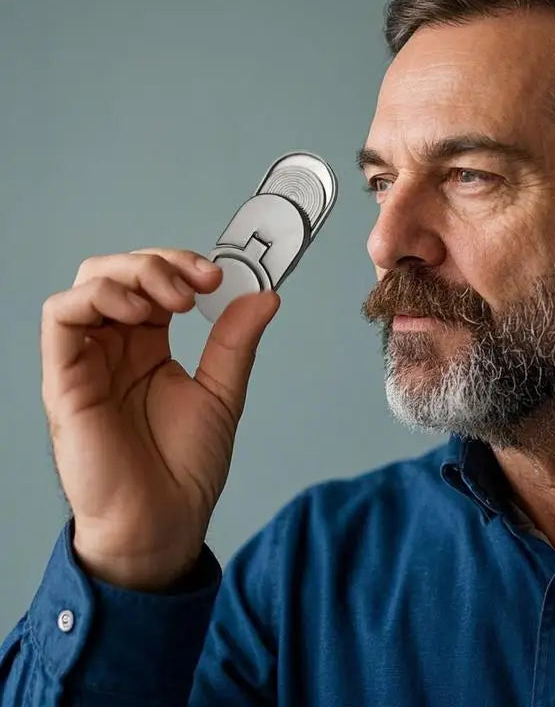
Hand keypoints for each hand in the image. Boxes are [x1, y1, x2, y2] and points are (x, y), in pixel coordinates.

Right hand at [40, 248, 279, 589]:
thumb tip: (264, 295)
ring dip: (134, 273)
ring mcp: (88, 360)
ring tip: (174, 301)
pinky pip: (60, 316)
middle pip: (118, 271)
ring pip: (88, 283)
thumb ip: (236, 341)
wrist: (164, 520)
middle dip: (160, 263)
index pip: (153, 282)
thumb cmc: (185, 467)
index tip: (219, 277)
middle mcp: (115, 347)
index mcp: (148, 347)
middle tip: (199, 284)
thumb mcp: (222, 392)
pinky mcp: (64, 379)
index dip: (182, 266)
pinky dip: (98, 297)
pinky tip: (139, 314)